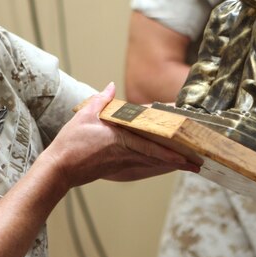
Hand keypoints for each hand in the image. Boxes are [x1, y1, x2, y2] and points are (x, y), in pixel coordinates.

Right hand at [48, 84, 199, 187]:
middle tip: (197, 163)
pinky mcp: (117, 170)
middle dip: (178, 161)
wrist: (58, 169)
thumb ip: (101, 100)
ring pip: (152, 164)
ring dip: (170, 166)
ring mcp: (121, 164)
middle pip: (157, 157)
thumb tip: (111, 86)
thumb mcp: (84, 115)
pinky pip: (142, 169)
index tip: (186, 150)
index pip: (150, 144)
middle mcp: (124, 153)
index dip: (169, 149)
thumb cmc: (70, 143)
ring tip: (189, 166)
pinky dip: (156, 168)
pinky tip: (165, 168)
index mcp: (119, 138)